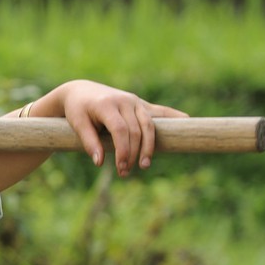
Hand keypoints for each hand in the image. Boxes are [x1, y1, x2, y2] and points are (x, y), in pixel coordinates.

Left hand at [55, 80, 188, 175]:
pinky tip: (187, 121)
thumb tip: (100, 163)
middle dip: (134, 153)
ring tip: (145, 165)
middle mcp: (124, 101)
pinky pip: (159, 111)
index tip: (120, 168)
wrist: (81, 91)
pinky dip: (173, 116)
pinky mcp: (140, 104)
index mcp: (107, 105)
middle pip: (136, 130)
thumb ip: (89, 143)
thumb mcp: (77, 124)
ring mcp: (134, 102)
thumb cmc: (77, 110)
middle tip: (125, 173)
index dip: (123, 150)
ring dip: (149, 146)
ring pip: (148, 124)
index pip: (121, 130)